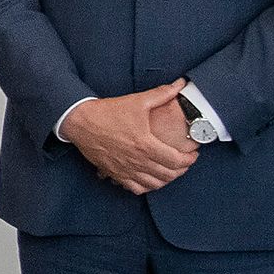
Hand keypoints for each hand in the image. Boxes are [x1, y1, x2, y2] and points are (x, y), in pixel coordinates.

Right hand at [62, 84, 197, 195]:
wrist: (80, 121)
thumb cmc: (108, 112)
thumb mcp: (137, 101)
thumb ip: (161, 94)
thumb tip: (180, 84)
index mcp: (146, 145)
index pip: (176, 161)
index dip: (189, 160)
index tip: (193, 154)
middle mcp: (137, 161)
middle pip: (168, 175)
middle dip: (181, 169)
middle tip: (185, 161)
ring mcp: (125, 170)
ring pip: (154, 184)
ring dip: (166, 179)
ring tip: (170, 170)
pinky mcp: (115, 173)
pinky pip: (136, 188)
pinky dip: (147, 186)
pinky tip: (150, 178)